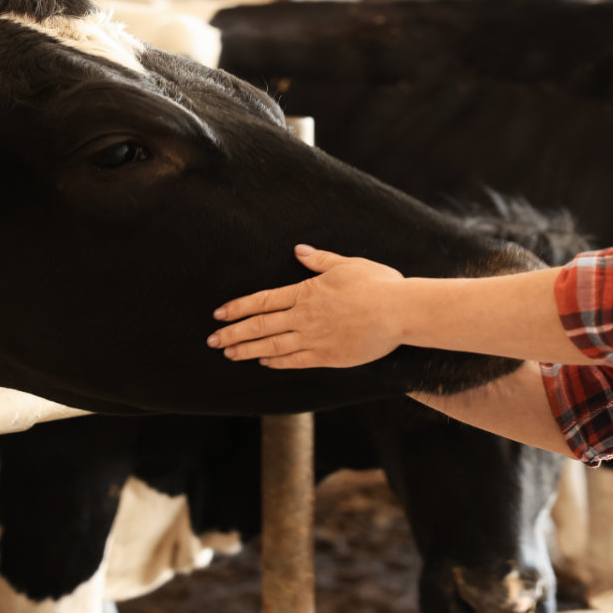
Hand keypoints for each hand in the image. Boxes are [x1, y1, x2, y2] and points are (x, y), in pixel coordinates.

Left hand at [208, 245, 406, 367]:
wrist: (400, 312)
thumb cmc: (378, 284)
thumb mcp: (347, 264)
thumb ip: (319, 260)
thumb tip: (299, 250)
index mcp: (306, 292)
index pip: (263, 300)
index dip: (238, 308)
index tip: (219, 314)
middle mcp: (305, 317)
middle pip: (260, 325)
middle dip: (233, 333)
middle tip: (212, 340)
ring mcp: (315, 339)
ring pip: (272, 346)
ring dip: (248, 350)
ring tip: (230, 353)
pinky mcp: (328, 357)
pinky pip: (295, 361)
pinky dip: (277, 362)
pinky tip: (264, 362)